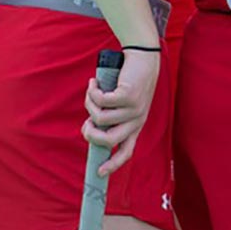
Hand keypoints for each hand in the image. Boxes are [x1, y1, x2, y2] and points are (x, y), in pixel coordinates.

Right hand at [84, 48, 158, 177]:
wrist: (144, 56)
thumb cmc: (129, 79)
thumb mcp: (123, 102)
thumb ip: (111, 115)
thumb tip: (91, 127)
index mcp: (136, 126)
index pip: (126, 152)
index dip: (113, 164)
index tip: (99, 172)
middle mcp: (137, 120)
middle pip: (108, 141)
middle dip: (90, 134)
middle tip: (86, 123)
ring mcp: (134, 109)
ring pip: (100, 118)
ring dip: (89, 104)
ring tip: (92, 91)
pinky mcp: (128, 95)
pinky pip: (101, 101)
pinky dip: (92, 92)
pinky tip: (94, 82)